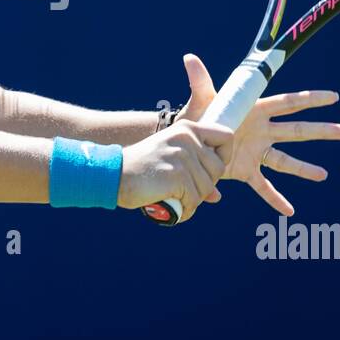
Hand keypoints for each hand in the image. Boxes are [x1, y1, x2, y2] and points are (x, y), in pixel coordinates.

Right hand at [117, 119, 236, 224]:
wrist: (114, 173)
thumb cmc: (142, 168)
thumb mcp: (170, 159)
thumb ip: (195, 171)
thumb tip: (217, 196)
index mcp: (188, 129)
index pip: (226, 136)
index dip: (224, 156)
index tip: (210, 170)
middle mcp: (188, 139)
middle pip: (219, 169)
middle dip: (205, 185)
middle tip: (185, 190)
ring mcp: (182, 156)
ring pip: (207, 188)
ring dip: (193, 200)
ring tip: (175, 200)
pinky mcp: (177, 175)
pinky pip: (194, 200)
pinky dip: (184, 210)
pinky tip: (171, 207)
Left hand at [173, 53, 339, 214]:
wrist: (189, 141)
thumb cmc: (199, 116)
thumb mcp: (202, 99)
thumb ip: (200, 80)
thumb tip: (189, 57)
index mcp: (255, 110)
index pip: (288, 103)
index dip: (311, 99)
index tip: (333, 97)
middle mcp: (261, 130)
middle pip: (297, 131)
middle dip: (322, 131)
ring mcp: (256, 151)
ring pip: (285, 161)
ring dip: (304, 168)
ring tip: (323, 175)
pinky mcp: (246, 170)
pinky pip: (264, 186)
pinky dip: (275, 198)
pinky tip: (289, 211)